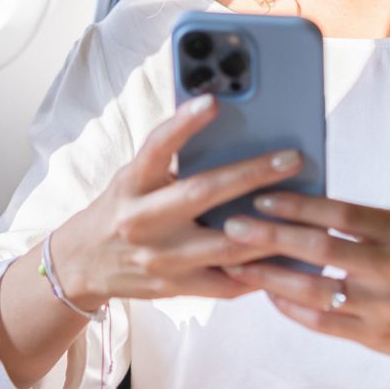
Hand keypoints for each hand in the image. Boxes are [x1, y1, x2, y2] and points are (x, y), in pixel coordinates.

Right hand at [44, 95, 300, 310]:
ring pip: (226, 245)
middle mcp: (144, 220)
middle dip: (253, 174)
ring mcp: (161, 258)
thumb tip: (229, 131)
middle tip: (293, 158)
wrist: (83, 264)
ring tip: (305, 210)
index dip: (183, 123)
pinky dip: (261, 270)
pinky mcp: (176, 288)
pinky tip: (288, 254)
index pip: (156, 147)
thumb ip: (170, 161)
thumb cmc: (121, 208)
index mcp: (132, 184)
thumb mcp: (134, 178)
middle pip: (202, 194)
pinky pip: (228, 282)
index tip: (214, 100)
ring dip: (270, 228)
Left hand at [222, 194, 389, 377]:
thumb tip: (298, 207)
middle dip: (270, 237)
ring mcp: (383, 307)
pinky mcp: (373, 337)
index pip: (340, 213)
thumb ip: (360, 224)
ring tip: (236, 264)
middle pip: (320, 249)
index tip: (261, 197)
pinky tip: (268, 292)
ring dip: (269, 275)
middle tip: (231, 227)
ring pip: (314, 289)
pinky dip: (290, 306)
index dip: (297, 205)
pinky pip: (321, 321)